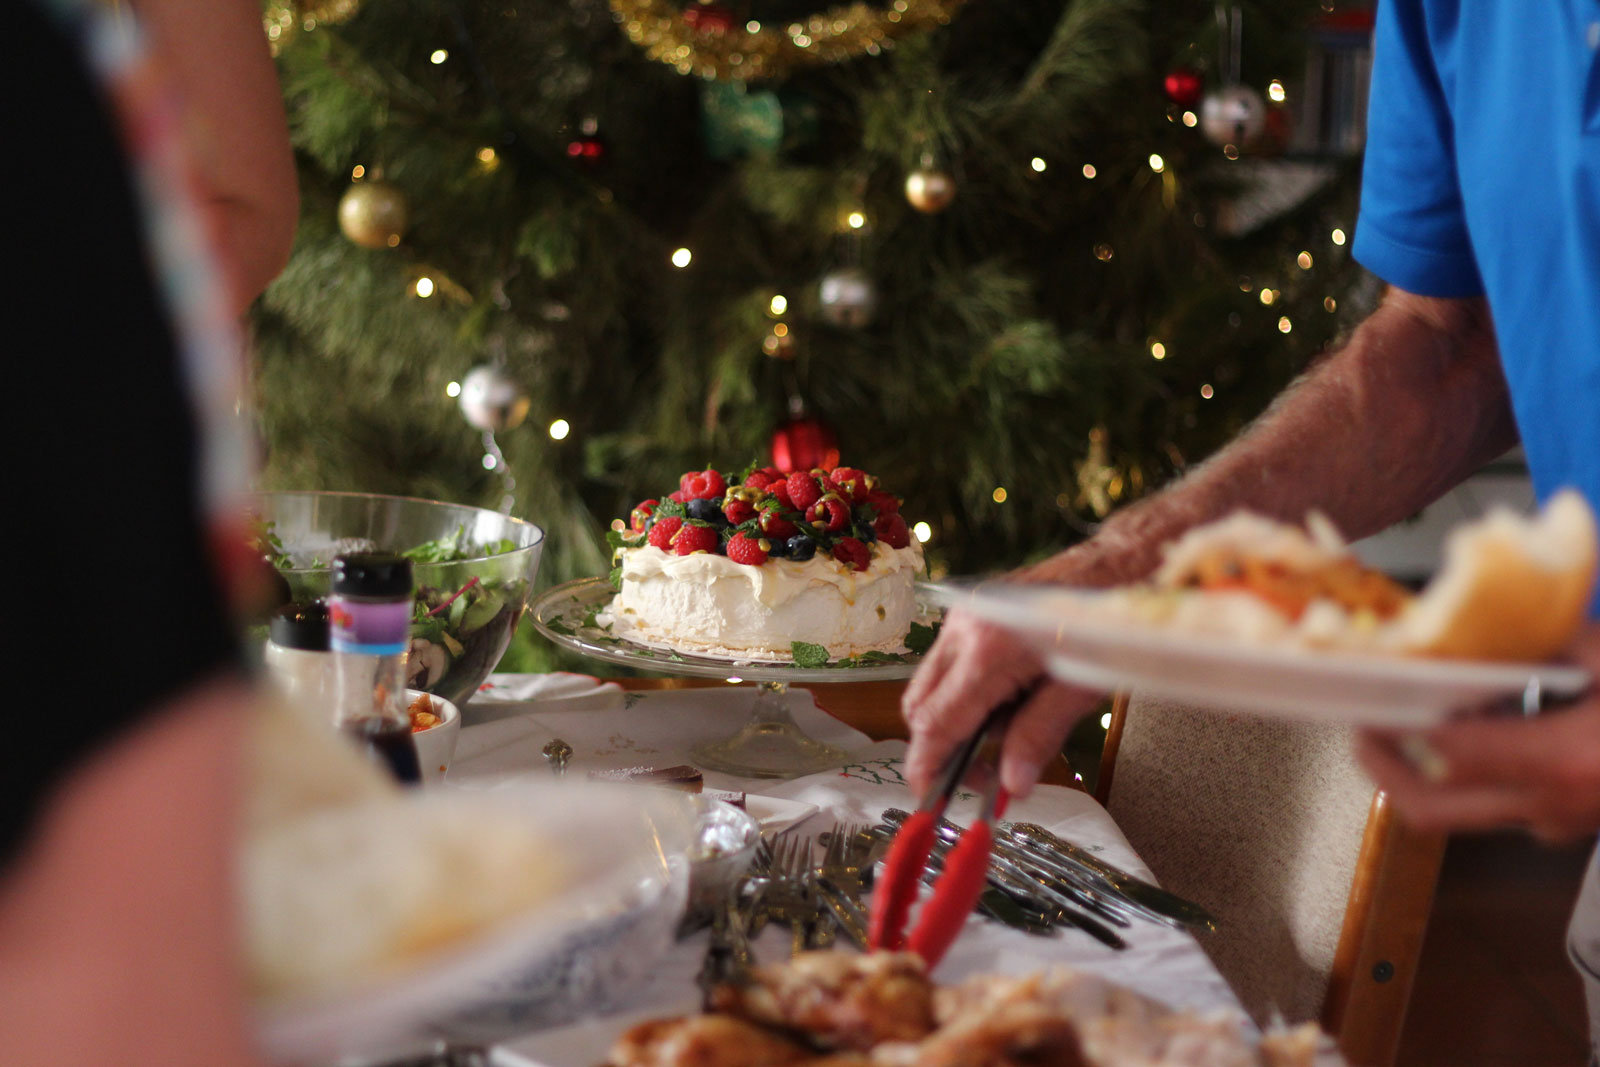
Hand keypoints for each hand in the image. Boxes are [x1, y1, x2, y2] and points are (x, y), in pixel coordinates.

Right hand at [901, 608, 1103, 799]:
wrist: (1118, 563)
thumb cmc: (1108, 623)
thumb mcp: (1081, 690)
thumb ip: (1038, 736)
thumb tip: (1011, 784)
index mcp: (989, 650)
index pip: (936, 722)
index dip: (928, 765)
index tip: (933, 797)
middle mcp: (963, 628)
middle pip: (918, 705)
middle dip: (938, 746)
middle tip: (982, 774)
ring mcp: (962, 614)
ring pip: (930, 684)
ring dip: (953, 718)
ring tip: (1006, 730)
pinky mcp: (969, 608)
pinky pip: (947, 661)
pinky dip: (964, 690)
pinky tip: (1007, 697)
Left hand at [1355, 623, 1599, 842]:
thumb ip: (1541, 642)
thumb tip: (1478, 627)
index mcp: (1563, 760)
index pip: (1450, 754)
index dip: (1400, 730)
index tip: (1371, 705)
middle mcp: (1551, 804)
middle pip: (1432, 807)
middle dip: (1384, 771)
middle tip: (1363, 733)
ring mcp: (1556, 824)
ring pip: (1459, 814)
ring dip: (1421, 776)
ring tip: (1402, 730)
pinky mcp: (1563, 827)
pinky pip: (1495, 808)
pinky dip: (1466, 777)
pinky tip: (1468, 736)